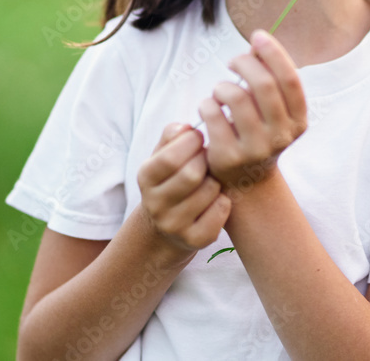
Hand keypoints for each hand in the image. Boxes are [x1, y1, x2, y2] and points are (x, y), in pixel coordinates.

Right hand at [136, 122, 231, 254]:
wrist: (166, 226)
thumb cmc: (171, 179)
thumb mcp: (163, 154)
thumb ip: (172, 135)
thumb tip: (186, 128)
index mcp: (146, 177)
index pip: (170, 157)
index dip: (191, 142)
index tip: (199, 139)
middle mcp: (155, 204)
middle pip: (191, 175)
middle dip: (206, 161)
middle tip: (208, 159)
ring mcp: (173, 225)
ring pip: (210, 191)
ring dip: (217, 181)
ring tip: (210, 180)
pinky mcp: (195, 240)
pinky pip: (221, 211)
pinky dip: (224, 201)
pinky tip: (215, 200)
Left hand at [199, 30, 307, 193]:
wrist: (245, 179)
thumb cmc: (257, 130)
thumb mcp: (271, 108)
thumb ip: (269, 77)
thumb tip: (258, 42)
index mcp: (298, 121)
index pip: (290, 80)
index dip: (274, 53)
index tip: (257, 36)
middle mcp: (281, 136)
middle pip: (263, 85)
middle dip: (244, 63)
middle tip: (233, 62)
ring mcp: (255, 149)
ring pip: (235, 97)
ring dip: (223, 85)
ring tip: (220, 91)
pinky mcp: (228, 157)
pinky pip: (212, 114)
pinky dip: (207, 103)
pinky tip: (209, 108)